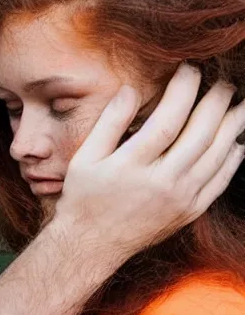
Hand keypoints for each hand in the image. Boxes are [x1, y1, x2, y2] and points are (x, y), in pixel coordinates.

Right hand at [55, 63, 244, 256]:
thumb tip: (130, 91)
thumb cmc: (85, 197)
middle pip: (200, 135)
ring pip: (217, 157)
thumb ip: (109, 123)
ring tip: (240, 105)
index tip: (189, 70)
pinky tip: (237, 143)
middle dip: (216, 103)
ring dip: (232, 127)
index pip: (168, 120)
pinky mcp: (189, 212)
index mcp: (132, 166)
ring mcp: (180, 199)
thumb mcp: (85, 158)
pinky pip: (219, 183)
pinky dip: (232, 161)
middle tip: (223, 82)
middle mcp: (162, 182)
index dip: (183, 91)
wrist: (93, 243)